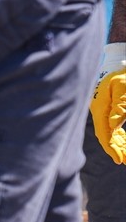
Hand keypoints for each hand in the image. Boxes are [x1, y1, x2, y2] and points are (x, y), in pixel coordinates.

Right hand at [91, 43, 125, 163]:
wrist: (119, 59)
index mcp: (100, 105)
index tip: (120, 160)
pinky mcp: (106, 106)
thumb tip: (113, 125)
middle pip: (106, 134)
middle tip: (125, 161)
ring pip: (108, 131)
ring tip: (125, 155)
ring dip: (117, 144)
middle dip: (116, 149)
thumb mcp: (123, 87)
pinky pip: (111, 125)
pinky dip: (117, 136)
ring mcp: (102, 108)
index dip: (112, 148)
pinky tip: (122, 141)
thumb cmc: (123, 72)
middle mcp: (99, 109)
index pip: (104, 132)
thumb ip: (120, 107)